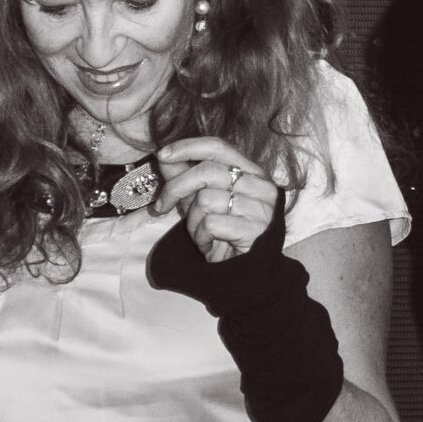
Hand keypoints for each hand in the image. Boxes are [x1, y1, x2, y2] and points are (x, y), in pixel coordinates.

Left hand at [152, 140, 281, 267]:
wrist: (248, 274)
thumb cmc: (226, 235)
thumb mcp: (202, 202)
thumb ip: (186, 178)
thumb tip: (164, 158)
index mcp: (252, 172)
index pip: (218, 147)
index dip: (188, 147)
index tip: (163, 156)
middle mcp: (261, 186)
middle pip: (207, 171)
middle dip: (176, 188)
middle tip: (161, 205)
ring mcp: (261, 208)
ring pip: (206, 199)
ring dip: (192, 221)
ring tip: (200, 234)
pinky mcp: (255, 230)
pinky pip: (211, 223)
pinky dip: (201, 236)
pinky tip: (210, 245)